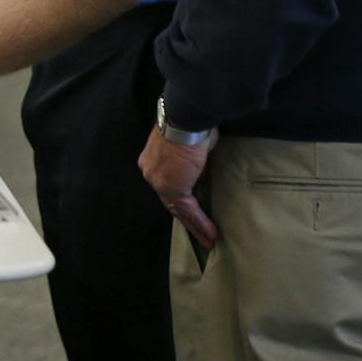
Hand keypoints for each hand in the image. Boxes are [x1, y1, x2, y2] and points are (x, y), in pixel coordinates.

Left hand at [138, 124, 217, 250]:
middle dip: (186, 218)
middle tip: (200, 234)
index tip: (190, 210)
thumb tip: (198, 166)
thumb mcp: (188, 144)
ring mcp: (160, 182)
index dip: (179, 200)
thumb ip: (188, 159)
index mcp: (152, 160)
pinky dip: (200, 223)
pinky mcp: (173, 188)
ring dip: (195, 226)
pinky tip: (210, 234)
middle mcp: (151, 172)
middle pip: (170, 201)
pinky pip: (188, 210)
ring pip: (178, 209)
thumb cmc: (190, 124)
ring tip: (208, 240)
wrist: (186, 120)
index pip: (166, 185)